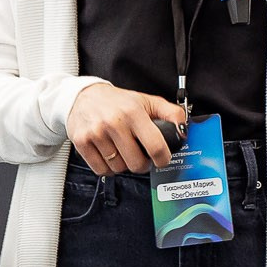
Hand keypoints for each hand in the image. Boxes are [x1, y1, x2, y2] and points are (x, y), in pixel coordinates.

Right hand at [66, 83, 186, 174]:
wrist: (84, 96)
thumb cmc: (118, 101)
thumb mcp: (147, 101)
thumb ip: (170, 113)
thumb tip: (184, 130)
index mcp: (133, 112)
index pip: (155, 145)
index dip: (163, 159)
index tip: (162, 160)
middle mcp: (114, 123)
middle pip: (136, 164)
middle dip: (142, 164)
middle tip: (141, 156)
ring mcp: (96, 134)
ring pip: (119, 168)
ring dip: (124, 165)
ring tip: (123, 152)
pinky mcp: (82, 143)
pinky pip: (101, 170)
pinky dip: (108, 168)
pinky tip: (110, 155)